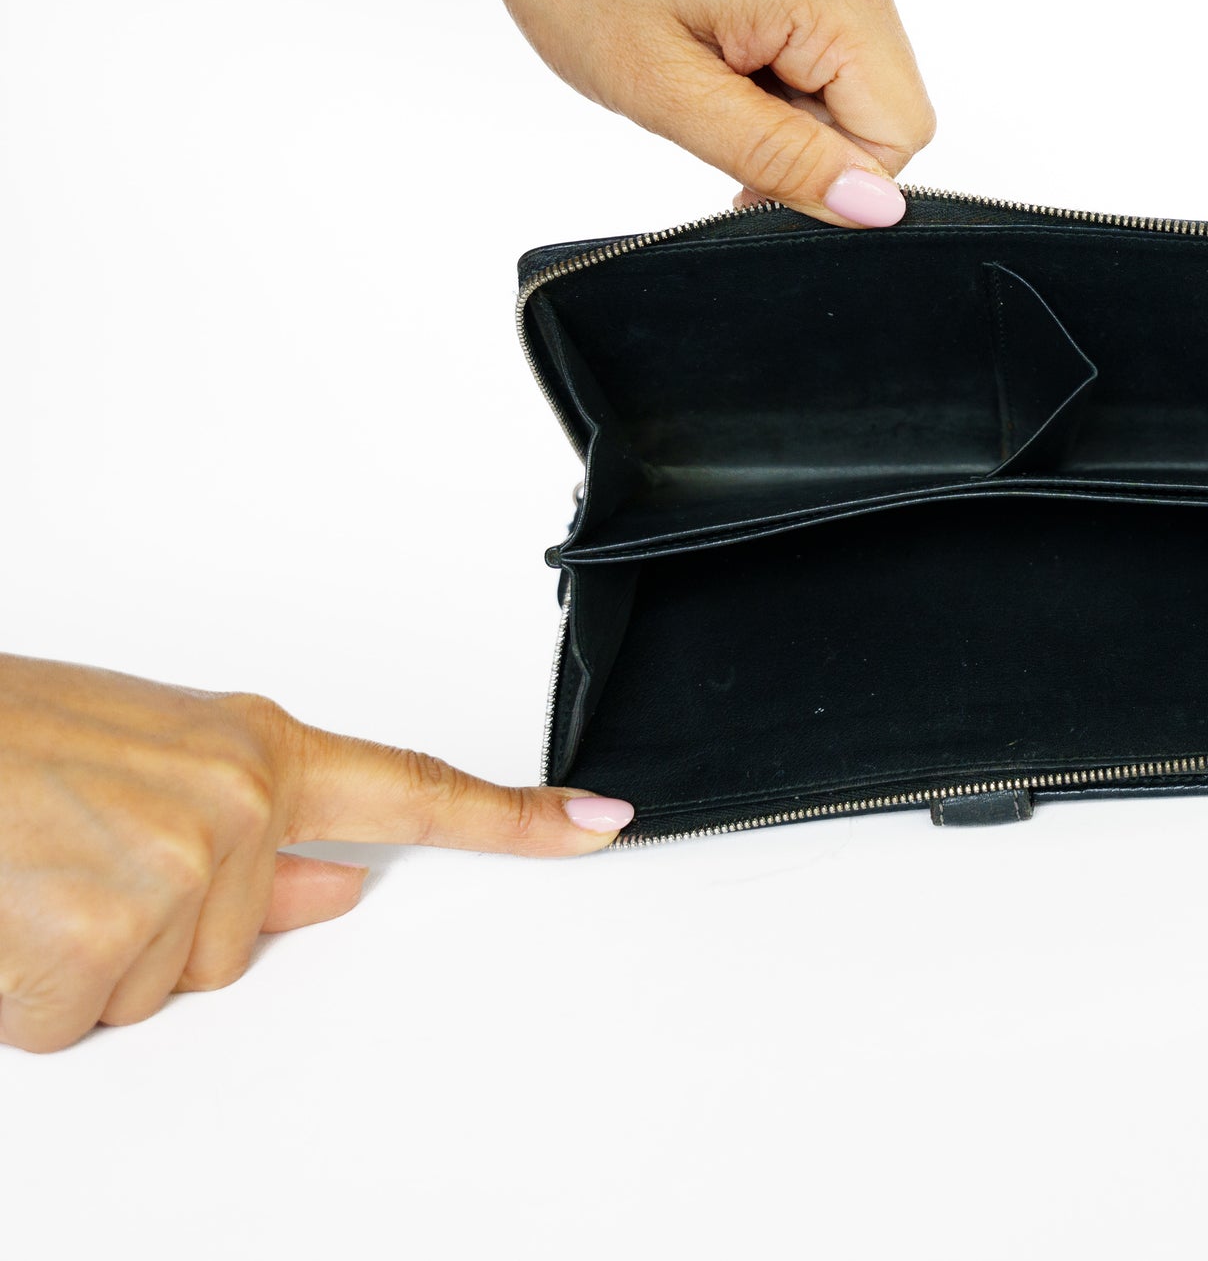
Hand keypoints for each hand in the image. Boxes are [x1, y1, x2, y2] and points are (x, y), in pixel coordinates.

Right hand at [0, 653, 634, 1052]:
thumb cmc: (8, 737)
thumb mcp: (150, 760)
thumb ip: (255, 829)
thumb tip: (342, 894)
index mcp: (259, 750)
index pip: (416, 789)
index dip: (515, 818)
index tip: (599, 825)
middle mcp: (240, 804)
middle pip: (243, 941)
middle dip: (158, 927)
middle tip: (75, 852)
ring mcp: (183, 873)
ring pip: (159, 985)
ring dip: (86, 956)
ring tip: (31, 868)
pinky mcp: (107, 944)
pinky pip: (81, 1018)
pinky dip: (28, 993)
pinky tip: (4, 914)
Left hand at [424, 0, 935, 227]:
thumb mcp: (667, 91)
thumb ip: (781, 158)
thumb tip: (873, 209)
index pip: (900, 134)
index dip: (828, 177)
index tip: (742, 168)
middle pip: (882, 103)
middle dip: (801, 133)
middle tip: (703, 106)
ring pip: (850, 72)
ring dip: (780, 97)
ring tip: (695, 62)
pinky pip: (825, 30)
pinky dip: (772, 59)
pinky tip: (705, 36)